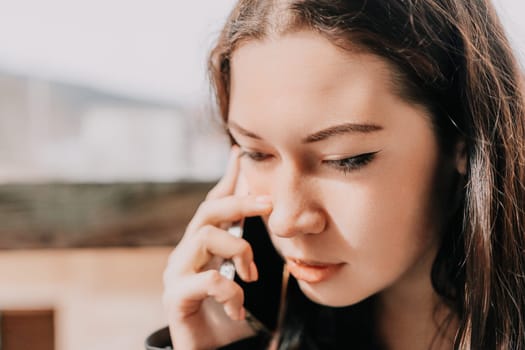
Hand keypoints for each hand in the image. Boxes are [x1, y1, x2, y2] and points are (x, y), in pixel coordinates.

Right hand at [163, 146, 272, 349]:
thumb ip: (246, 249)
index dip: (227, 179)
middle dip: (240, 203)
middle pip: (207, 212)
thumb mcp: (241, 276)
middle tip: (270, 204)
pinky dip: (231, 292)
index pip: (212, 204)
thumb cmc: (228, 315)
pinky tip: (238, 309)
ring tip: (251, 277)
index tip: (240, 154)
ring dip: (239, 251)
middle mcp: (184, 254)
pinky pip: (209, 280)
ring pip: (206, 237)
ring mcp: (176, 274)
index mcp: (202, 246)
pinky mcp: (175, 298)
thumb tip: (266, 217)